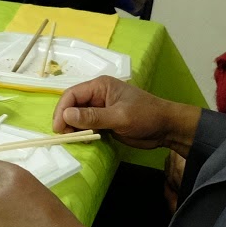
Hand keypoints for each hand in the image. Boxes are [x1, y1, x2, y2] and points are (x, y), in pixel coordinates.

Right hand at [53, 75, 199, 153]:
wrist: (167, 128)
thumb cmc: (146, 116)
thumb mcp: (119, 116)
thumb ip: (93, 116)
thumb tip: (66, 116)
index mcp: (100, 86)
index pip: (72, 94)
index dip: (62, 110)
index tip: (58, 127)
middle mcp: (97, 95)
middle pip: (72, 105)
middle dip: (66, 120)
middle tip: (64, 136)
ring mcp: (101, 108)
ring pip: (78, 117)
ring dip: (74, 128)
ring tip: (75, 139)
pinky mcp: (105, 121)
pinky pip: (87, 125)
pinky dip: (83, 133)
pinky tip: (84, 140)